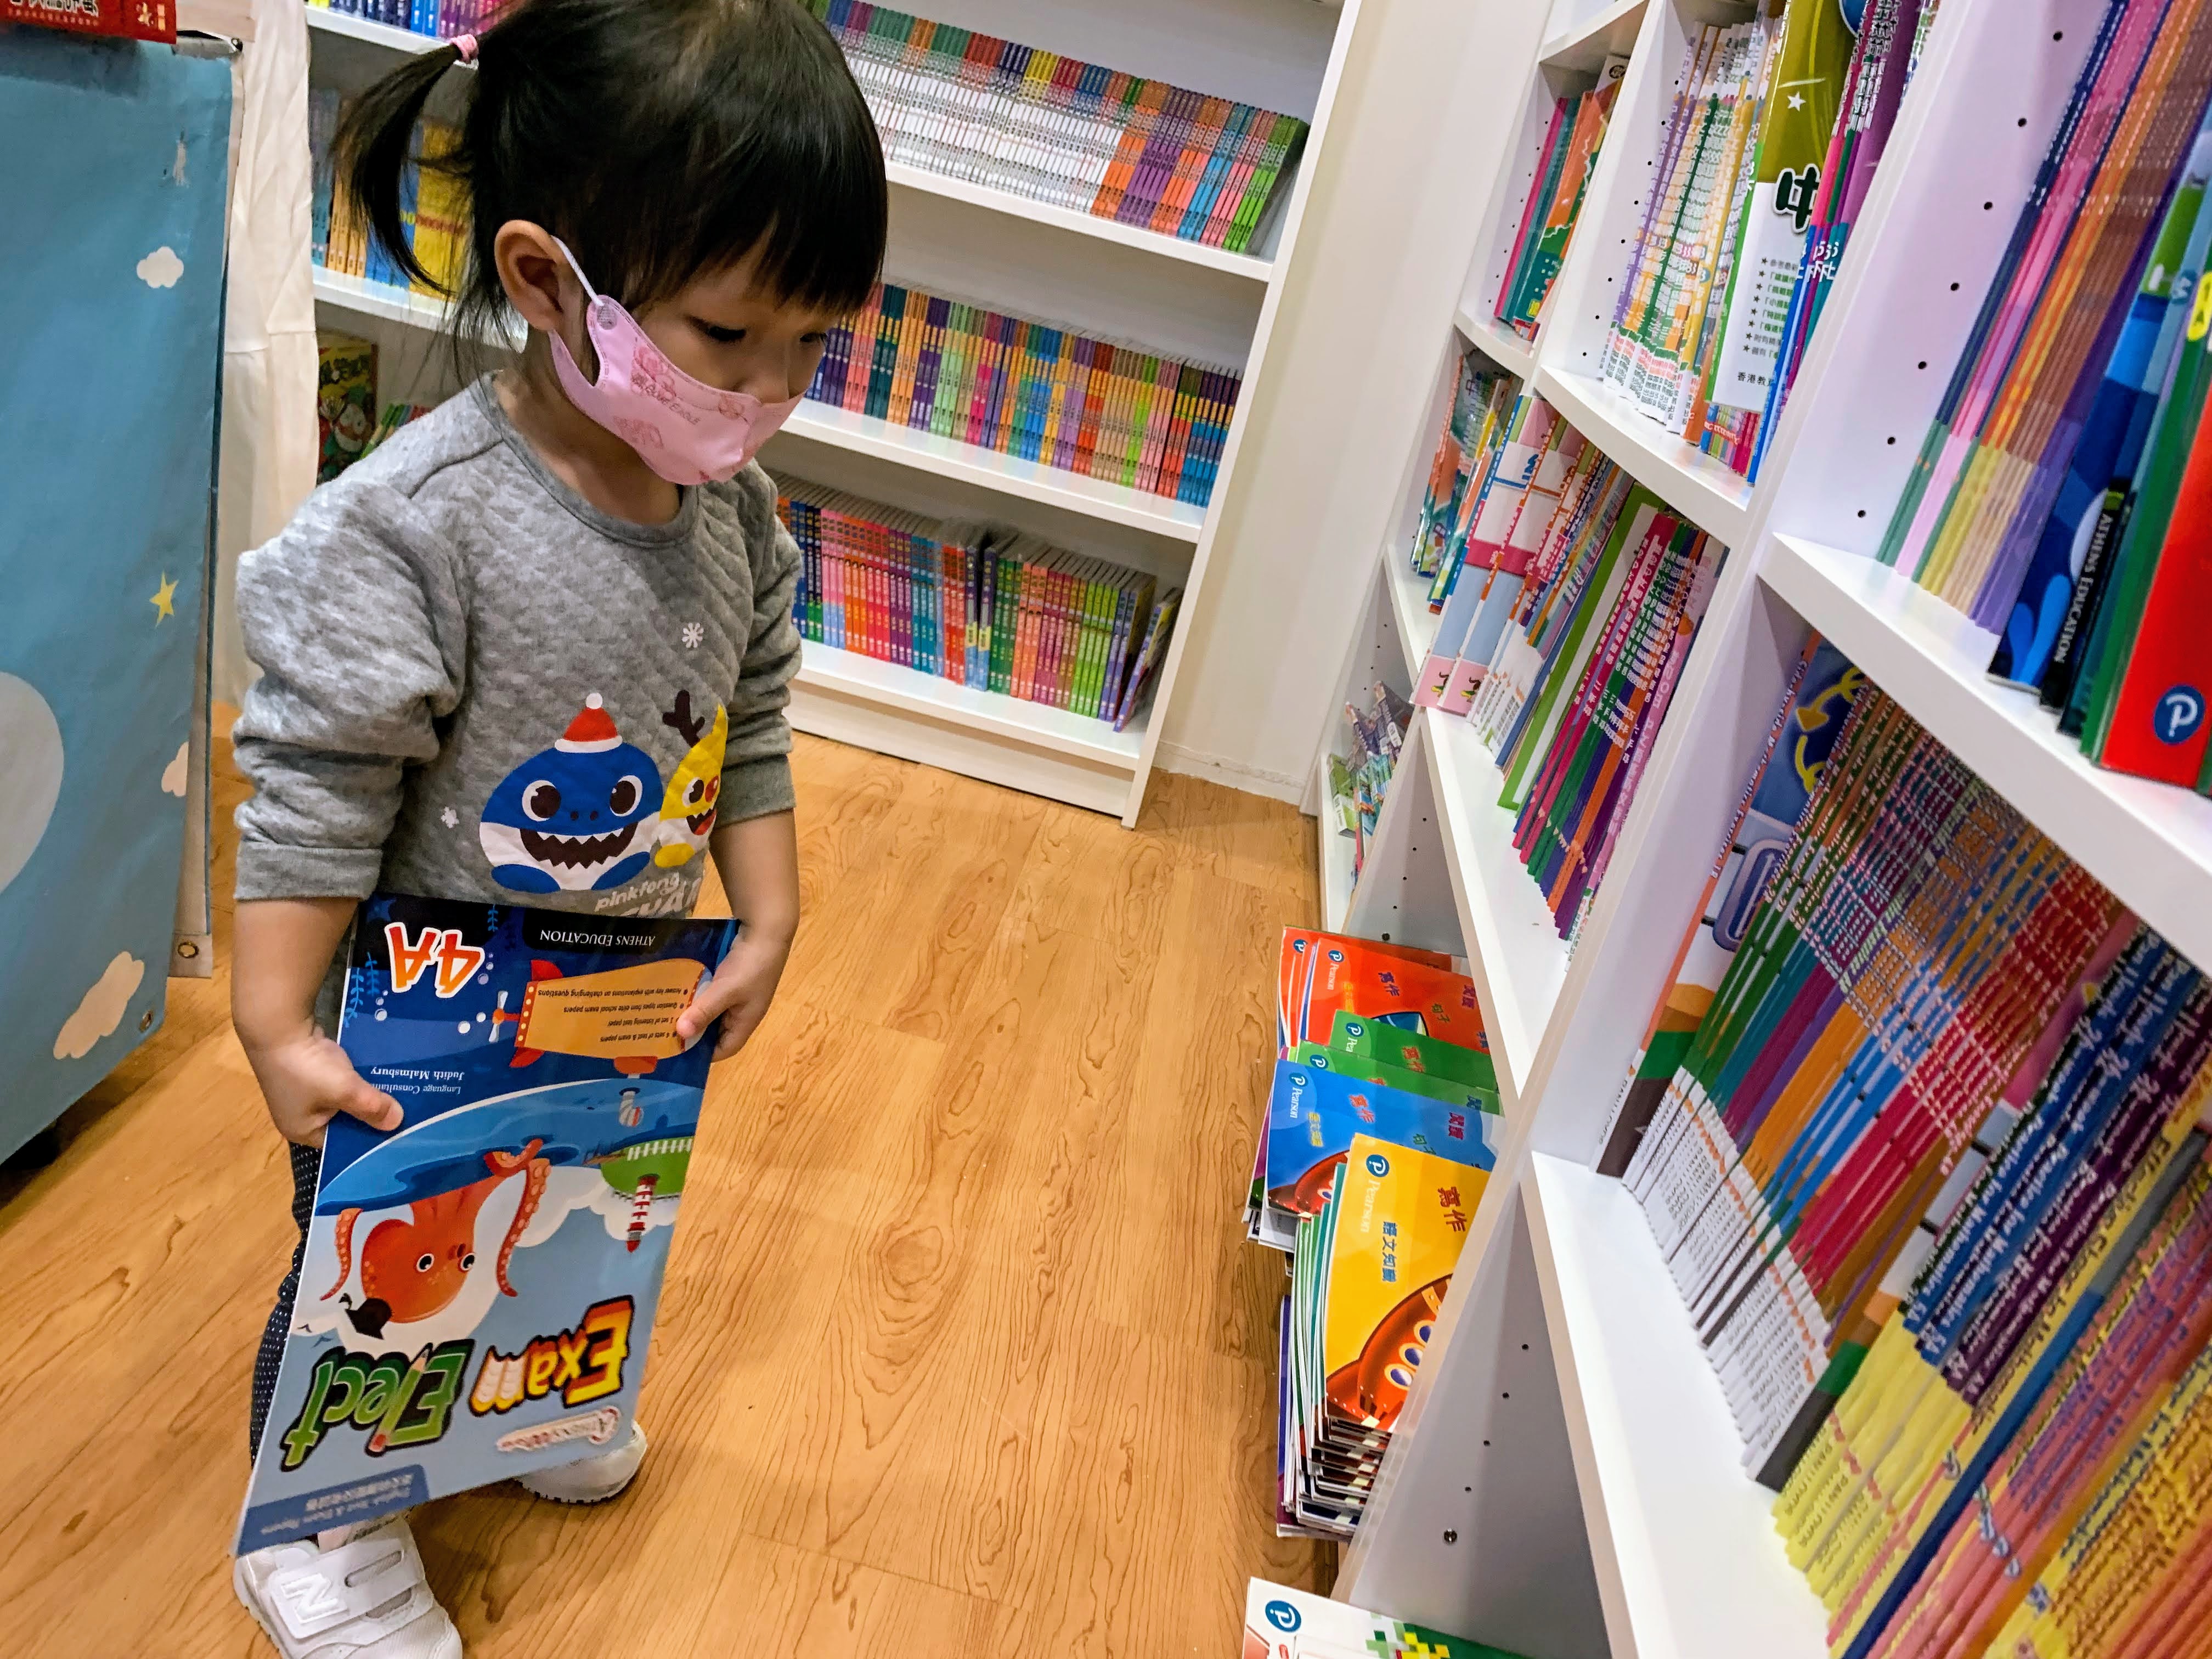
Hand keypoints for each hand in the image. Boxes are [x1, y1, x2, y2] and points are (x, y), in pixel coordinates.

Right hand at [244, 1029, 403, 1146]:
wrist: (277, 1026)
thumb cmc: (308, 1069)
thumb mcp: (345, 1091)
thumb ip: (372, 1107)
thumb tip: (397, 1123)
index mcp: (302, 1131)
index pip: (342, 1145)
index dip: (369, 1138)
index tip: (398, 1132)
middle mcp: (299, 1115)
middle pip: (343, 1120)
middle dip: (370, 1112)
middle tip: (405, 1110)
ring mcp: (302, 1091)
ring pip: (342, 1097)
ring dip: (365, 1092)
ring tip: (400, 1092)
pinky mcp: (307, 1069)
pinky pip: (337, 1079)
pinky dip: (355, 1076)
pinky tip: (380, 1072)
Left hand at [676, 930, 790, 1060]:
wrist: (765, 930)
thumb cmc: (751, 966)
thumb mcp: (726, 991)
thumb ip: (704, 1012)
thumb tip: (681, 1034)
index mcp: (745, 1021)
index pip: (724, 1049)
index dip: (703, 1055)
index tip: (678, 1052)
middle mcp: (740, 1011)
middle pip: (714, 1030)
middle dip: (692, 1031)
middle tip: (663, 1031)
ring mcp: (736, 994)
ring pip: (710, 1010)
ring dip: (691, 1010)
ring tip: (665, 1012)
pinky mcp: (730, 978)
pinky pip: (709, 993)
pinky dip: (695, 994)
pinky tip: (678, 990)